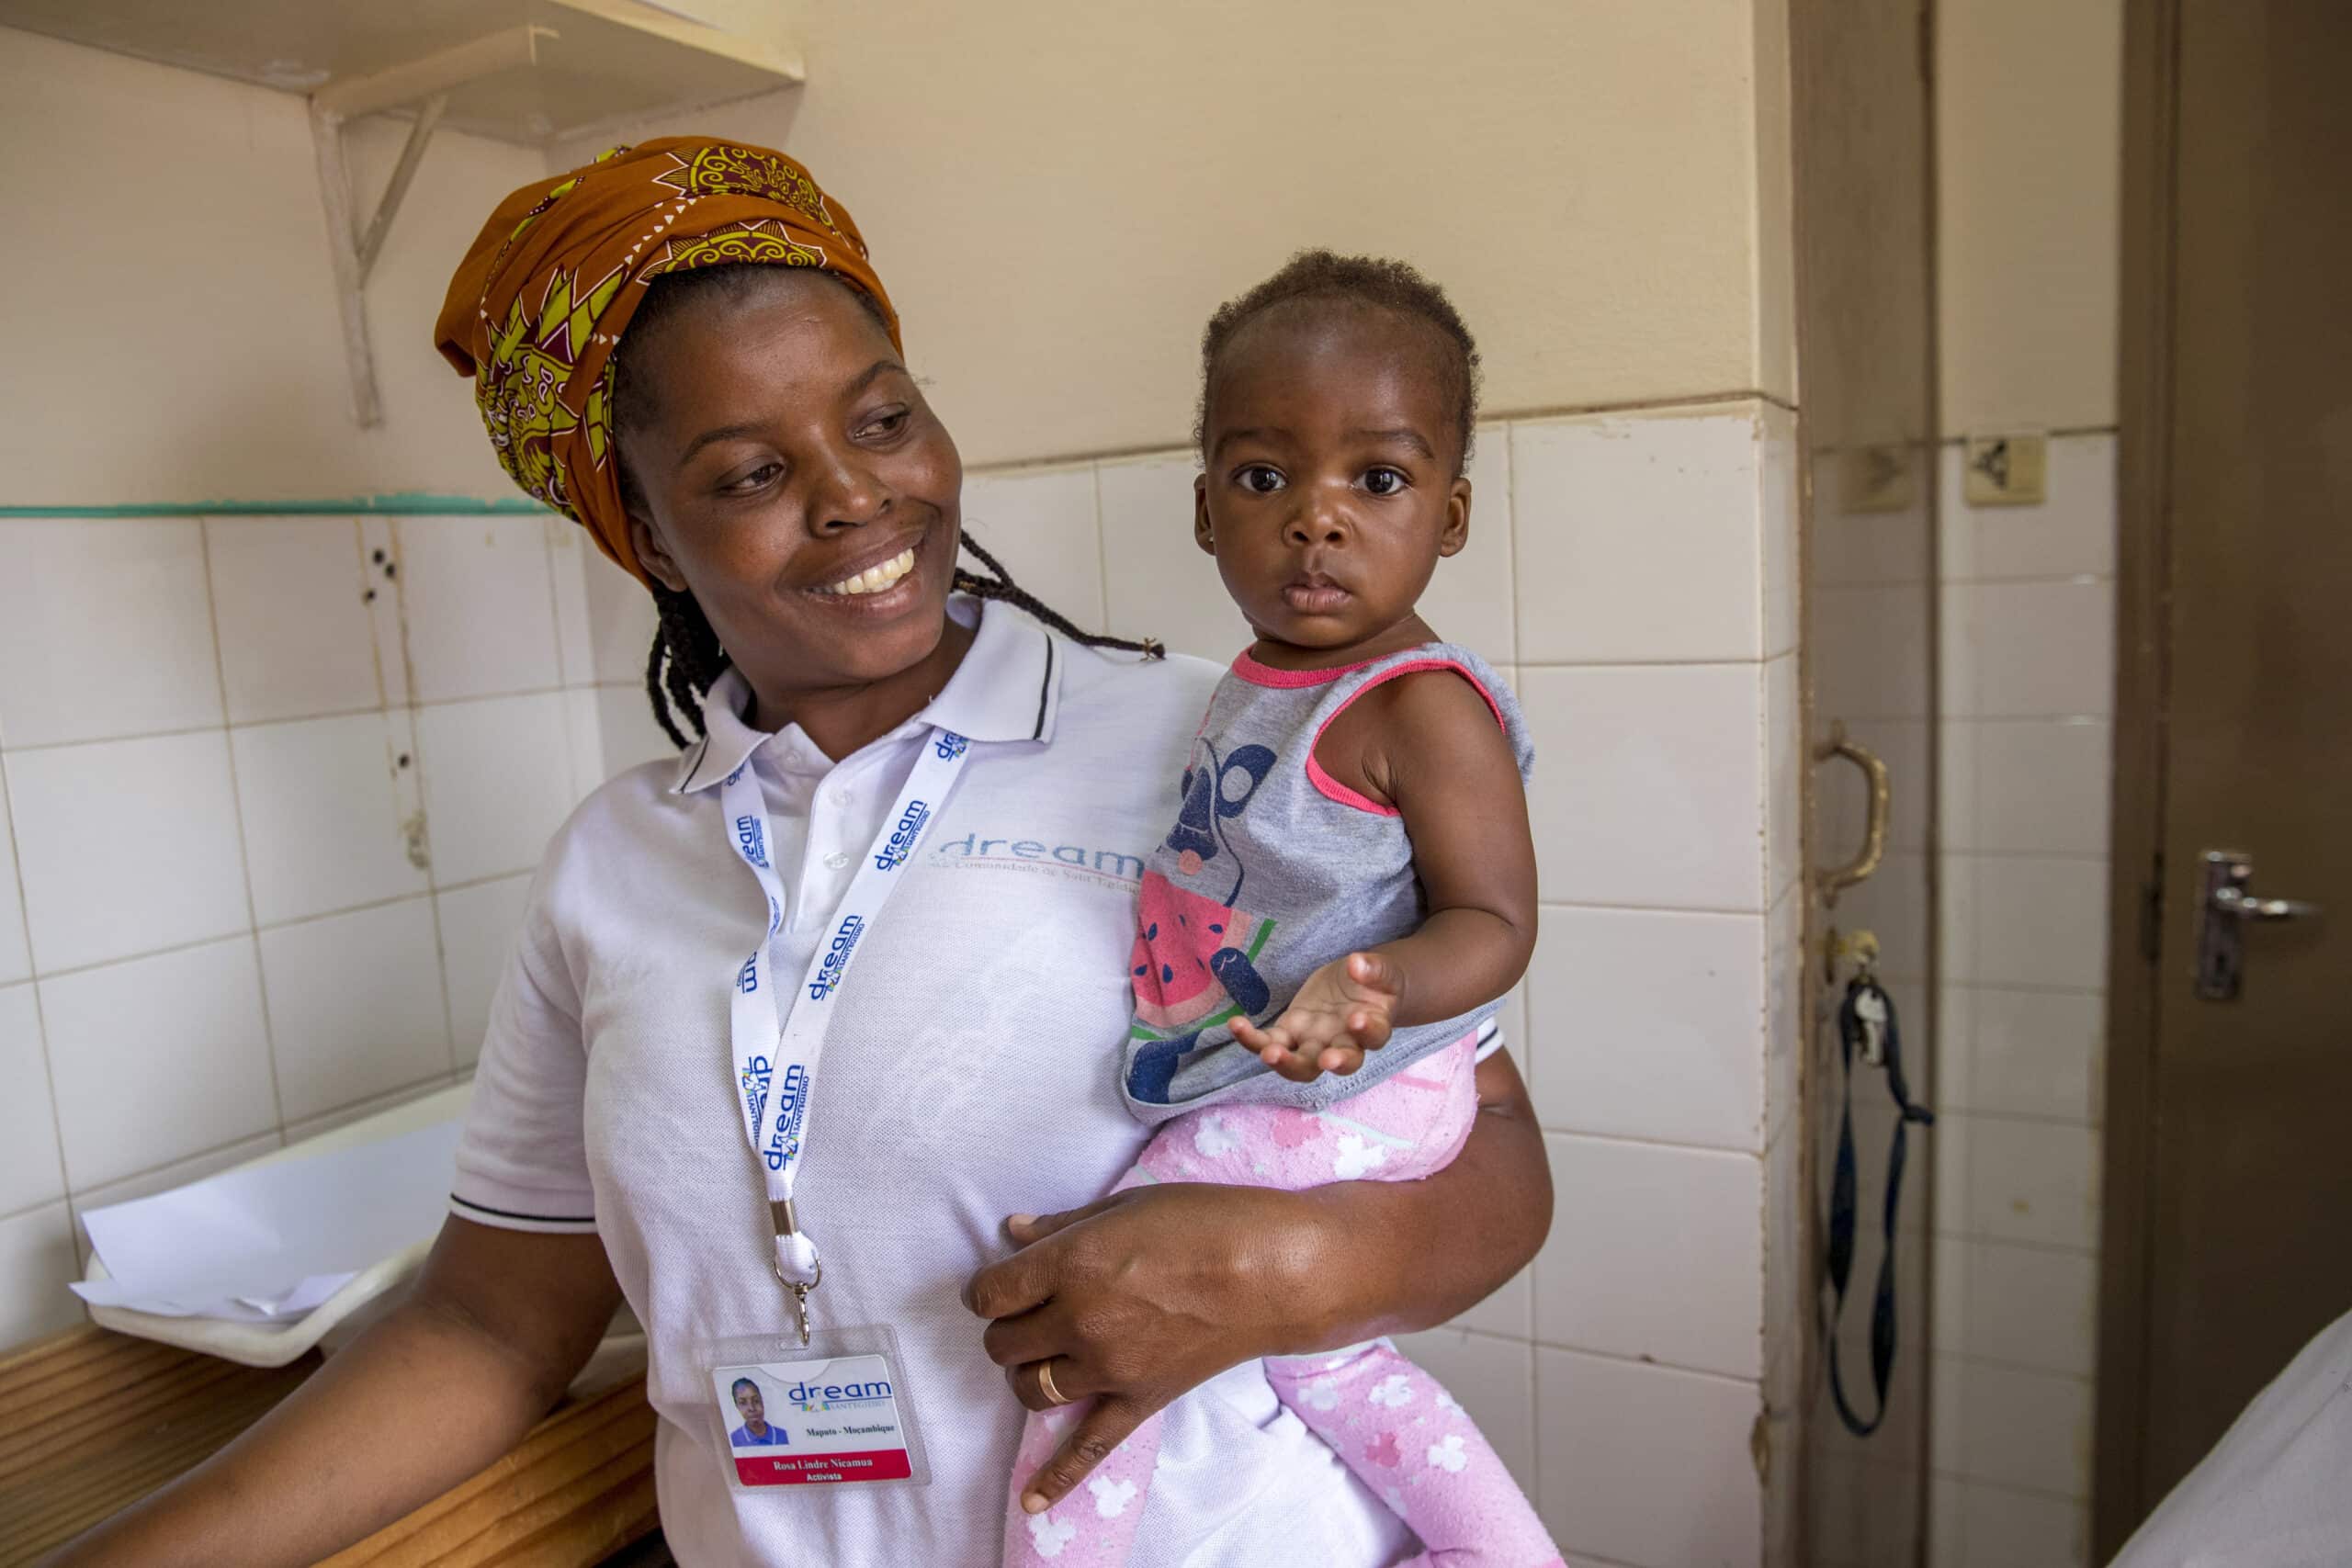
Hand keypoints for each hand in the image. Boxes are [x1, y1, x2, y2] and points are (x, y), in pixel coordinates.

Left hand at [964, 1183, 1324, 1513]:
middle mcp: (1079, 1319)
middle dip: (1007, 1327)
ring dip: (1026, 1372)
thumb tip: (1013, 1232)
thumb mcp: (1127, 1204)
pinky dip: (1055, 1478)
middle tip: (1033, 1311)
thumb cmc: (1205, 1222)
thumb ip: (1064, 1224)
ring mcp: (1108, 1366)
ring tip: (1046, 1354)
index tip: (1002, 1283)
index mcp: (1072, 1264)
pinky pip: (1087, 1448)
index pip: (990, 1292)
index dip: (987, 1287)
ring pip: (1028, 1388)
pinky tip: (1029, 1503)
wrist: (1273, 1272)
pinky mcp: (1138, 1399)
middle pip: (1001, 1342)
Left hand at [1230, 950, 1401, 1080]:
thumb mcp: (1382, 971)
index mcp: (1374, 1027)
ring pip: (1302, 1065)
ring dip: (1285, 1062)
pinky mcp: (1291, 1033)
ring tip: (1268, 1052)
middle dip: (1330, 1063)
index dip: (1367, 1031)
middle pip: (1339, 1063)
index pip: (1374, 1036)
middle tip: (1323, 1060)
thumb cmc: (1374, 982)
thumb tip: (1357, 964)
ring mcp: (1316, 1044)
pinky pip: (1271, 1042)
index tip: (1356, 1019)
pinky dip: (1252, 1039)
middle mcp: (1345, 1044)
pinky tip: (1237, 1024)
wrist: (1357, 986)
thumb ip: (1374, 969)